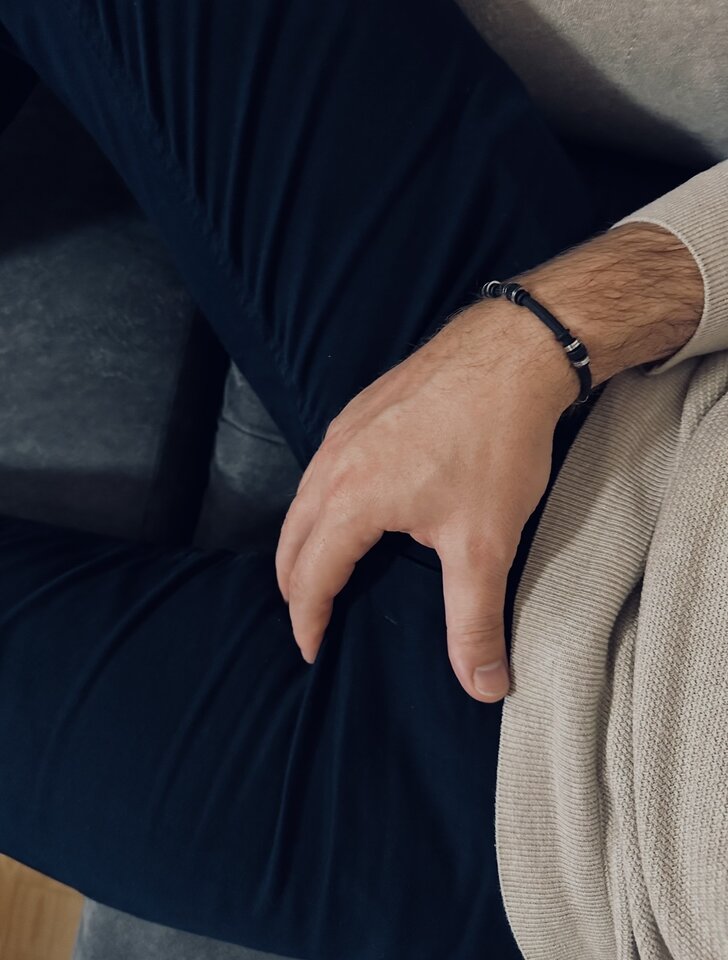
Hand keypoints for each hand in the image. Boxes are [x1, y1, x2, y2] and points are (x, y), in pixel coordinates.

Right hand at [276, 223, 703, 702]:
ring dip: (303, 541)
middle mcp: (333, 463)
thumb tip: (483, 687)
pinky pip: (322, 467)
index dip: (307, 620)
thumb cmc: (494, 444)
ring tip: (321, 569)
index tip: (311, 649)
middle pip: (292, 537)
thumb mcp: (484, 543)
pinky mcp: (362, 409)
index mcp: (350, 501)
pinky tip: (349, 506)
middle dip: (295, 584)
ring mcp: (344, 430)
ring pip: (303, 499)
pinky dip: (320, 502)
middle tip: (309, 616)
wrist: (512, 352)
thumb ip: (476, 621)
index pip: (310, 577)